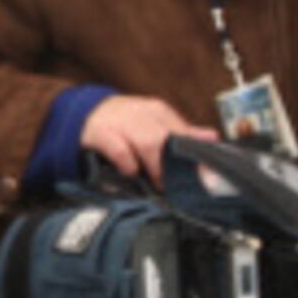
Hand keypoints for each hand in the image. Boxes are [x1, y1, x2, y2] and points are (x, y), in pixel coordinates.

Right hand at [78, 95, 212, 180]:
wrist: (84, 112)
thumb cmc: (125, 123)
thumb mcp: (154, 123)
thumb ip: (182, 132)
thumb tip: (213, 137)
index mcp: (157, 111)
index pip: (181, 132)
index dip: (190, 155)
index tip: (198, 175)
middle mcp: (140, 113)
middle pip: (165, 139)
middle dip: (172, 165)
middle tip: (175, 185)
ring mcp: (120, 122)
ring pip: (147, 142)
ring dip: (155, 166)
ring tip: (158, 184)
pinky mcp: (100, 133)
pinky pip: (119, 150)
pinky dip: (128, 164)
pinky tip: (131, 173)